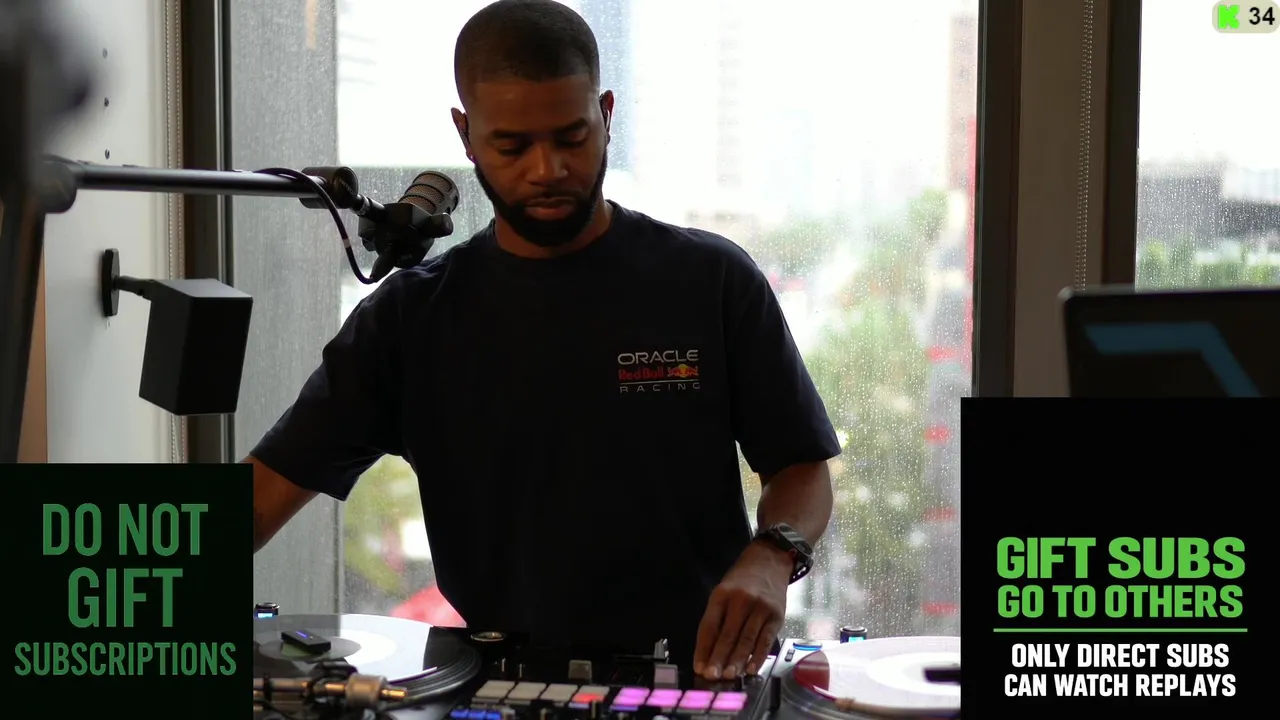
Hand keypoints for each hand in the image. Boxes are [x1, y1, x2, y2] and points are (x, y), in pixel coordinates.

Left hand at [693, 541, 790, 680]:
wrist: (770, 560)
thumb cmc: (742, 579)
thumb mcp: (724, 591)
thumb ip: (717, 617)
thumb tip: (710, 650)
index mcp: (722, 595)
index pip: (710, 626)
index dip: (703, 648)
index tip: (699, 666)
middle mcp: (741, 600)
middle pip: (728, 634)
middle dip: (719, 658)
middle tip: (712, 676)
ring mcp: (761, 608)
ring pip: (747, 639)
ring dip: (737, 660)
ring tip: (729, 676)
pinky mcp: (777, 615)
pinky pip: (766, 639)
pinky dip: (758, 656)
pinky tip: (751, 668)